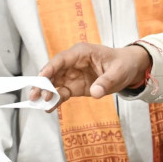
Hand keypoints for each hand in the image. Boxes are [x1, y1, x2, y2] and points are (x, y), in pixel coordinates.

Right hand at [34, 43, 151, 107]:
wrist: (128, 69)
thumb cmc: (122, 64)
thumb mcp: (118, 72)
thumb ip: (106, 81)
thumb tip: (96, 93)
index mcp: (81, 53)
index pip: (61, 59)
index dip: (50, 68)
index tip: (40, 78)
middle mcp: (72, 63)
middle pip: (53, 72)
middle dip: (42, 83)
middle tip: (34, 95)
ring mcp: (72, 75)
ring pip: (54, 83)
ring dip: (45, 93)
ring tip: (38, 104)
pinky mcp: (74, 86)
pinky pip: (62, 93)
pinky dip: (55, 100)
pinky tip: (48, 108)